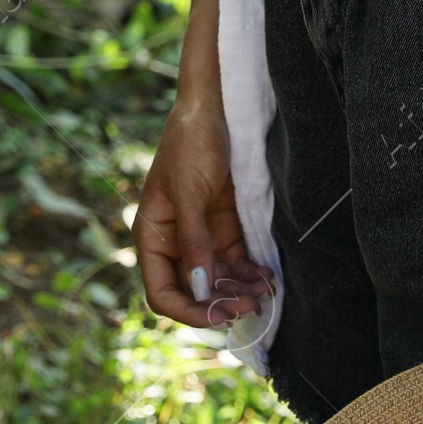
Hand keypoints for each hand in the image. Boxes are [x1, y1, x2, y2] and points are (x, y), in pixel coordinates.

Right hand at [136, 98, 273, 331]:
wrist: (215, 106)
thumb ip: (194, 241)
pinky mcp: (226, 225)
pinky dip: (251, 272)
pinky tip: (269, 277)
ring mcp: (202, 235)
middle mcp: (175, 243)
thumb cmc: (190, 143)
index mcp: (153, 237)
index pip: (162, 292)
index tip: (218, 317)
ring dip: (241, 290)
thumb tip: (200, 288)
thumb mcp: (189, 192)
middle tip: (252, 306)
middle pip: (195, 290)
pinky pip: (237, 259)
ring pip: (220, 279)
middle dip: (221, 302)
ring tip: (267, 294)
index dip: (188, 311)